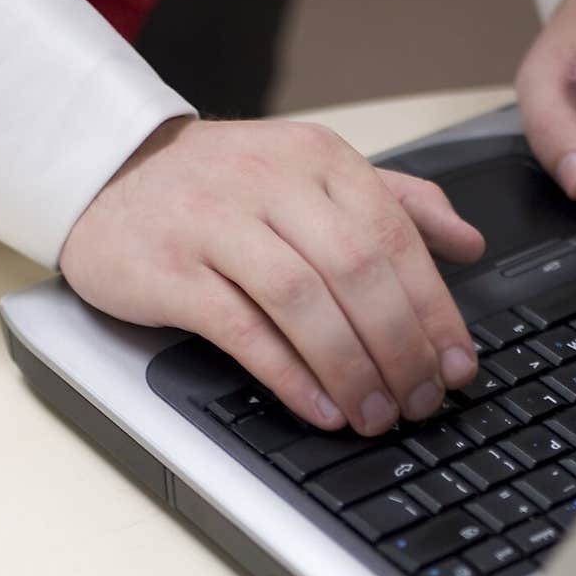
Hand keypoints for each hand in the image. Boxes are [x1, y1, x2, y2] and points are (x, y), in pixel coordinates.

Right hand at [59, 117, 484, 434]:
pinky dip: (290, 376)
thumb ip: (395, 203)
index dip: (435, 311)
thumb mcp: (311, 175)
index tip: (457, 367)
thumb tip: (469, 243)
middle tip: (420, 402)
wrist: (106, 171)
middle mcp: (272, 183)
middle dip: (401, 349)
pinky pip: (243, 330)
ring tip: (377, 415)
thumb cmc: (221, 186)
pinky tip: (322, 410)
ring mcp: (217, 224)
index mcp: (318, 160)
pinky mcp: (172, 271)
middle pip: (357, 272)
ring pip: (304, 302)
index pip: (396, 238)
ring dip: (351, 369)